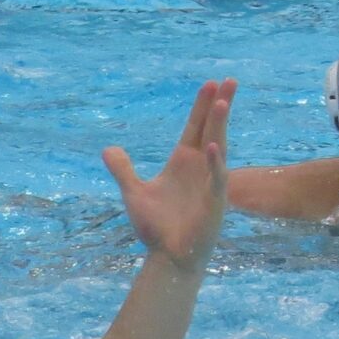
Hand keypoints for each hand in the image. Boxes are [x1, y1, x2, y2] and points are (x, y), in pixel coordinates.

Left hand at [103, 80, 234, 270]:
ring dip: (220, 126)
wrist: (168, 258)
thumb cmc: (156, 228)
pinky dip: (214, 163)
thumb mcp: (134, 193)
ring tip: (223, 102)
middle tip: (230, 80)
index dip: (202, 106)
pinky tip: (211, 147)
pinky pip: (216, 179)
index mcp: (183, 162)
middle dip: (220, 105)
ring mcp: (209, 183)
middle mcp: (200, 168)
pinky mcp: (213, 202)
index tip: (210, 84)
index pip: (195, 127)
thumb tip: (108, 149)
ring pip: (218, 147)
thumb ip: (123, 170)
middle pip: (211, 129)